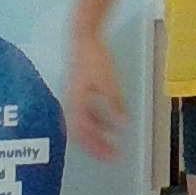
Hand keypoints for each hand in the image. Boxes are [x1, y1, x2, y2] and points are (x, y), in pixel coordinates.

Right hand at [67, 30, 126, 160]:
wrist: (82, 38)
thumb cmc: (94, 58)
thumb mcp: (109, 82)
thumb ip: (115, 104)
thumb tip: (123, 123)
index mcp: (77, 103)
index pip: (84, 133)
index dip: (96, 147)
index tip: (111, 156)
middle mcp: (72, 104)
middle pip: (82, 133)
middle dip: (96, 146)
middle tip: (111, 155)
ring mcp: (74, 98)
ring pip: (84, 124)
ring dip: (98, 135)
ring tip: (112, 142)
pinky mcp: (78, 93)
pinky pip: (86, 114)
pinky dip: (98, 122)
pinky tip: (110, 122)